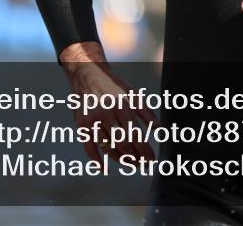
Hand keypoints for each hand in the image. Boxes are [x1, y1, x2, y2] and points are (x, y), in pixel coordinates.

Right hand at [59, 42, 158, 163]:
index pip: (136, 134)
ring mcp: (92, 121)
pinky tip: (105, 168)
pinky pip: (88, 148)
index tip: (151, 160)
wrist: (88, 75)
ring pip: (107, 148)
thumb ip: (147, 114)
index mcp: (122, 106)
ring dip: (120, 160)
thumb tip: (161, 131)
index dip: (144, 150)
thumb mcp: (133, 95)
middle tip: (142, 165)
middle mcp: (106, 114)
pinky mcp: (81, 125)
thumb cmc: (114, 87)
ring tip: (130, 165)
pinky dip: (96, 161)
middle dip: (134, 157)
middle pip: (122, 144)